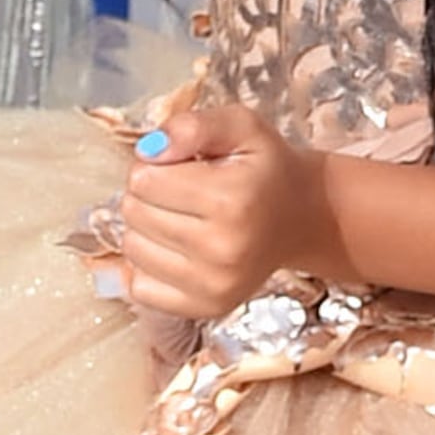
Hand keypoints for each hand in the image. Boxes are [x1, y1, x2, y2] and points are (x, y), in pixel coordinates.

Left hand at [113, 102, 330, 325]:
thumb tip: (148, 151)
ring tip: (180, 219)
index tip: (179, 167)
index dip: (154, 166)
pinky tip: (175, 250)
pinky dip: (149, 266)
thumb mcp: (240, 126)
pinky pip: (140, 288)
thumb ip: (193, 126)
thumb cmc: (265, 168)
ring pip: (133, 249)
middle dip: (148, 195)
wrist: (302, 218)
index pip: (143, 180)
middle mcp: (223, 248)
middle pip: (134, 213)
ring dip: (146, 229)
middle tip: (181, 193)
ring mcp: (214, 285)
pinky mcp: (206, 308)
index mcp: (231, 199)